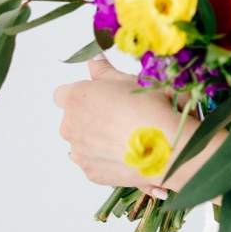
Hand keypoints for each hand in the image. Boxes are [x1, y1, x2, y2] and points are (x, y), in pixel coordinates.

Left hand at [52, 57, 173, 192]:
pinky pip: (92, 163)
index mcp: (75, 98)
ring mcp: (79, 152)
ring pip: (81, 143)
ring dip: (95, 140)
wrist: (168, 146)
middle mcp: (69, 126)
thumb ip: (103, 70)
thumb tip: (93, 58)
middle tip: (118, 118)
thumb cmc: (149, 108)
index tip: (98, 99)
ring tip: (124, 138)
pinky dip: (104, 160)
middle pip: (72, 120)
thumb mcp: (127, 80)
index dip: (80, 96)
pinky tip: (126, 154)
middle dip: (89, 119)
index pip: (62, 95)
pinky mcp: (90, 173)